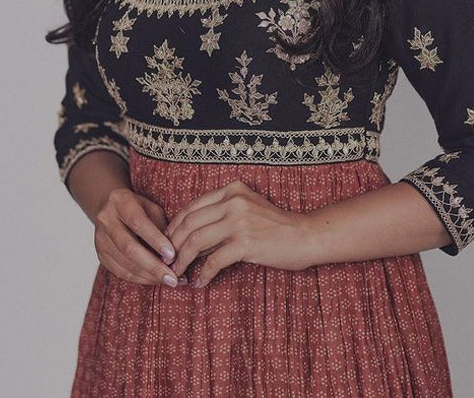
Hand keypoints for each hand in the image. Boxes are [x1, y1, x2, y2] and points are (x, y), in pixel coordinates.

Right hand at [93, 186, 180, 287]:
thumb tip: (172, 253)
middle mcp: (107, 221)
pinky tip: (155, 280)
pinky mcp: (101, 255)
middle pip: (129, 248)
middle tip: (173, 278)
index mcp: (121, 202)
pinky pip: (120, 272)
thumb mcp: (151, 207)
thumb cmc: (137, 206)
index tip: (172, 255)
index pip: (138, 223)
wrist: (109, 206)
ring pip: (124, 263)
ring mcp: (101, 240)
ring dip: (149, 276)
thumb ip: (160, 226)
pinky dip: (139, 278)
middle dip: (153, 266)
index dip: (155, 240)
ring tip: (169, 281)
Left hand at [164, 179, 312, 287]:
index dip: (174, 227)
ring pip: (195, 241)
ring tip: (178, 274)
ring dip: (182, 261)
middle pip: (189, 223)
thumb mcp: (247, 210)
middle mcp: (233, 201)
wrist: (306, 235)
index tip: (167, 244)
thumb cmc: (277, 226)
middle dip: (172, 245)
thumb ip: (221, 218)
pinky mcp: (246, 242)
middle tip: (166, 263)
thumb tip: (190, 240)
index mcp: (232, 189)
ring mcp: (239, 220)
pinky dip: (203, 274)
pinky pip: (214, 261)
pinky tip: (200, 283)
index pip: (191, 207)